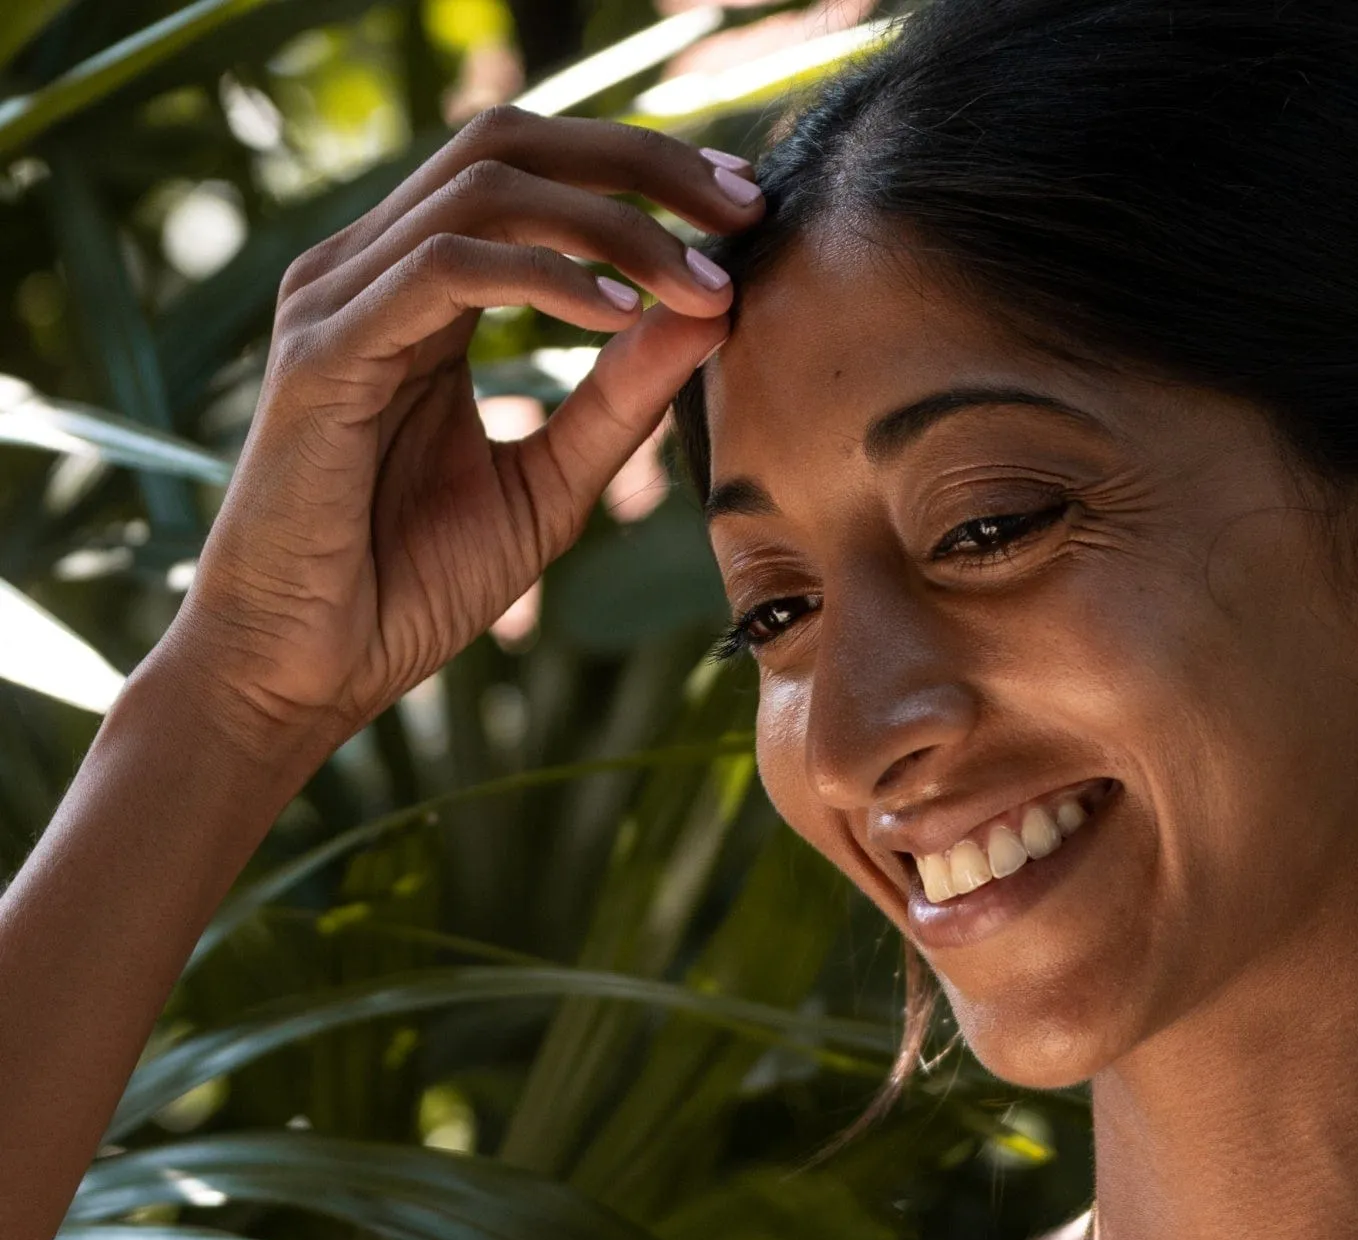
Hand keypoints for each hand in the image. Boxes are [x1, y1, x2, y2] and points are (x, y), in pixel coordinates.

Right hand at [171, 108, 754, 751]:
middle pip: (510, 143)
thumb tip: (715, 312)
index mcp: (419, 291)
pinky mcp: (324, 353)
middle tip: (744, 206)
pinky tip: (621, 315)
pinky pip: (445, 269)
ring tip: (703, 281)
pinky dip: (544, 279)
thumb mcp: (550, 484)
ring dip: (612, 225)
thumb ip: (619, 400)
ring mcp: (338, 301)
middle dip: (641, 164)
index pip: (533, 175)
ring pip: (486, 191)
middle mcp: (369, 270)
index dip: (642, 172)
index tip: (743, 208)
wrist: (304, 670)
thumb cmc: (409, 585)